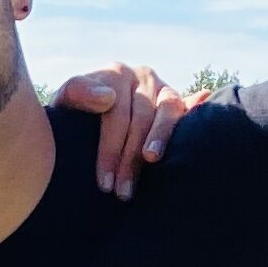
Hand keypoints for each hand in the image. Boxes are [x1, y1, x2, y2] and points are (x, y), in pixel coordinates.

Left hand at [52, 63, 200, 200]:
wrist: (82, 115)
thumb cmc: (72, 115)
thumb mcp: (65, 103)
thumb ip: (77, 93)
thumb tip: (108, 98)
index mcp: (115, 74)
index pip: (116, 114)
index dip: (110, 150)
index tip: (104, 182)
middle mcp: (141, 77)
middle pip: (141, 117)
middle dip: (130, 159)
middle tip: (122, 192)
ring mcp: (162, 87)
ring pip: (169, 110)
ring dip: (161, 138)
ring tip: (152, 163)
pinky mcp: (176, 101)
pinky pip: (188, 107)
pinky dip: (196, 110)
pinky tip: (202, 112)